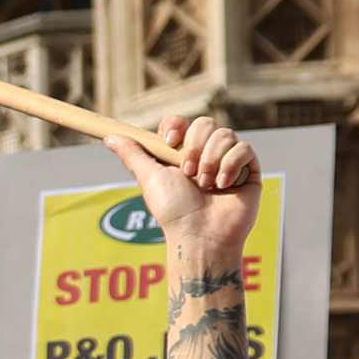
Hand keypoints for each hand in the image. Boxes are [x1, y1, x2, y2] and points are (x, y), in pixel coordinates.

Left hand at [109, 112, 265, 288]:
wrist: (200, 234)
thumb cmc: (174, 212)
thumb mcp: (149, 179)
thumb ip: (133, 154)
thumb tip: (109, 137)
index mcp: (181, 154)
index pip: (182, 123)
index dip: (177, 126)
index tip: (170, 142)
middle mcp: (206, 154)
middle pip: (205, 123)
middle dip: (194, 147)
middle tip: (188, 174)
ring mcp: (229, 161)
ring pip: (225, 134)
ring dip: (210, 161)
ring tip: (206, 186)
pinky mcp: (249, 170)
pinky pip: (244, 148)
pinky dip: (230, 166)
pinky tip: (224, 186)